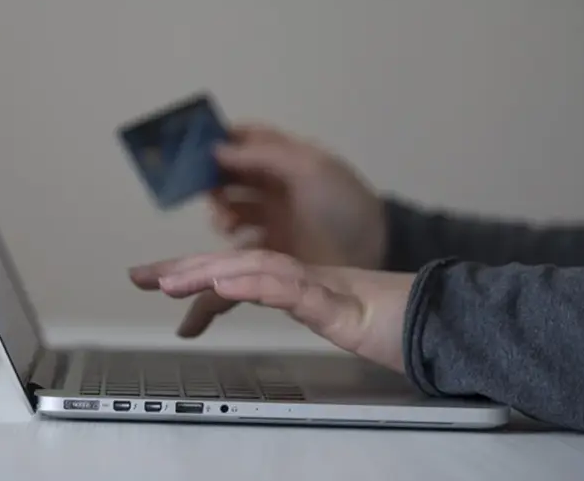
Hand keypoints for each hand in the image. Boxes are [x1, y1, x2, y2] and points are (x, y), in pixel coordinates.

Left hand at [129, 249, 413, 372]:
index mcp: (297, 284)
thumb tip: (272, 297)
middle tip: (137, 276)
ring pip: (258, 270)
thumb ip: (305, 304)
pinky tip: (226, 281)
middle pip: (236, 265)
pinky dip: (257, 282)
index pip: (238, 275)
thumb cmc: (395, 319)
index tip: (156, 281)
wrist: (446, 319)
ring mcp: (322, 288)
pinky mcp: (342, 303)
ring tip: (167, 280)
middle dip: (182, 269)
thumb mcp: (337, 317)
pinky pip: (294, 289)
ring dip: (209, 272)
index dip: (195, 275)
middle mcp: (303, 278)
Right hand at [171, 124, 387, 336]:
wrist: (378, 252)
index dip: (219, 141)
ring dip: (221, 213)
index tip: (194, 152)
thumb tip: (216, 148)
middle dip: (214, 182)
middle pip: (229, 176)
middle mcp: (273, 185)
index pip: (244, 140)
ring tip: (228, 224)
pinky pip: (240, 244)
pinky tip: (236, 247)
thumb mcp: (309, 169)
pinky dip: (232, 244)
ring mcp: (272, 219)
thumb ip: (263, 155)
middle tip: (213, 195)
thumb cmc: (343, 204)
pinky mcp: (272, 250)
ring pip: (230, 209)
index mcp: (284, 159)